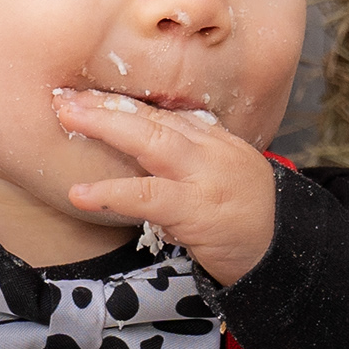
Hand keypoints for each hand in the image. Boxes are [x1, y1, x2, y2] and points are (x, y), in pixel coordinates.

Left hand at [52, 89, 279, 284]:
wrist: (284, 253)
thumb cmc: (249, 220)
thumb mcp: (225, 177)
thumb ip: (192, 160)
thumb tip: (147, 150)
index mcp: (215, 141)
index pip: (164, 114)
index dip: (123, 103)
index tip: (87, 96)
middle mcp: (210, 150)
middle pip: (153, 117)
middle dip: (107, 104)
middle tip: (65, 96)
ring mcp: (204, 177)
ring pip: (151, 142)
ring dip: (106, 127)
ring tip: (68, 119)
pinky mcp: (196, 209)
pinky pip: (147, 196)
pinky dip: (110, 194)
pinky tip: (81, 193)